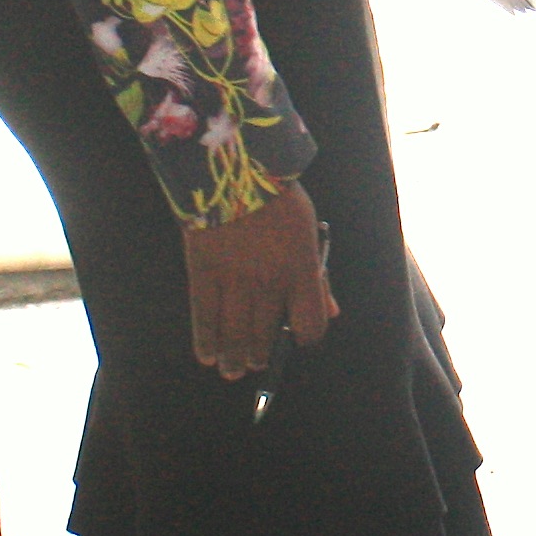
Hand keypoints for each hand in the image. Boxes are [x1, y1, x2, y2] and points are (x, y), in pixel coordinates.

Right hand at [178, 181, 333, 380]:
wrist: (234, 165)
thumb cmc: (278, 198)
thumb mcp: (310, 232)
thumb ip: (319, 277)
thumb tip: (331, 312)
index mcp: (301, 269)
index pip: (310, 324)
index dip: (305, 337)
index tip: (297, 338)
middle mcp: (269, 280)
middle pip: (267, 335)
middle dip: (261, 356)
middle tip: (255, 364)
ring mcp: (234, 277)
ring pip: (235, 332)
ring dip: (234, 357)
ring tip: (233, 369)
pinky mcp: (203, 270)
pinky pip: (204, 315)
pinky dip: (205, 339)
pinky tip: (207, 355)